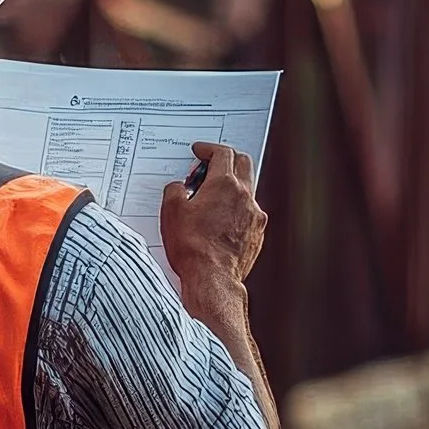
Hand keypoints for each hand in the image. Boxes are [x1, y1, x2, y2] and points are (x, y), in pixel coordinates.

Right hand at [160, 142, 265, 284]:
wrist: (212, 280)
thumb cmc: (193, 249)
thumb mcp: (171, 211)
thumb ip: (174, 190)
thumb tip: (178, 188)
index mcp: (225, 185)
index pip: (222, 153)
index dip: (209, 149)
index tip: (201, 151)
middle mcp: (245, 197)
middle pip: (243, 164)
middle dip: (226, 159)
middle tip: (210, 166)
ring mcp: (255, 216)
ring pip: (248, 189)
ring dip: (232, 186)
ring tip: (212, 197)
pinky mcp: (257, 234)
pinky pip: (249, 213)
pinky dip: (236, 209)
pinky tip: (221, 220)